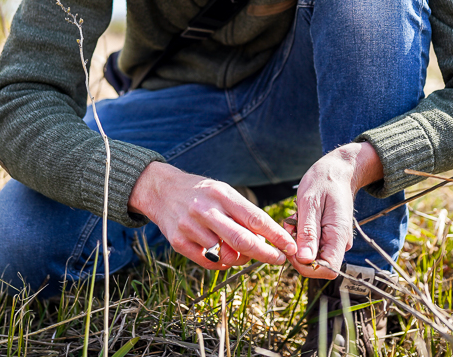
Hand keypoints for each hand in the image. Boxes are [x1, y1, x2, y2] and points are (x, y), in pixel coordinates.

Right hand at [128, 161, 296, 269]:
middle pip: (243, 240)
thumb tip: (266, 241)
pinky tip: (223, 255)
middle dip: (266, 254)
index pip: (255, 219)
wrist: (161, 190)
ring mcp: (190, 227)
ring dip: (240, 259)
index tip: (291, 247)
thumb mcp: (223, 193)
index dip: (276, 236)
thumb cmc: (201, 193)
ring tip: (242, 253)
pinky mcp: (178, 242)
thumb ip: (243, 214)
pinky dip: (221, 263)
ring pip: (225, 255)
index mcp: (222, 194)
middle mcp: (206, 210)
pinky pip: (208, 262)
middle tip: (279, 260)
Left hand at [286, 142, 382, 278]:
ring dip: (298, 241)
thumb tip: (305, 260)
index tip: (292, 247)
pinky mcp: (328, 237)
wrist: (337, 170)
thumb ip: (308, 232)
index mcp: (338, 236)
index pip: (327, 270)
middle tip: (291, 226)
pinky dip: (301, 235)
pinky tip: (300, 218)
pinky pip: (312, 245)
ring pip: (311, 255)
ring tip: (296, 218)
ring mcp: (335, 240)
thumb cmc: (323, 182)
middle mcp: (339, 243)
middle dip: (297, 251)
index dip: (306, 266)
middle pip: (317, 265)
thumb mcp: (309, 203)